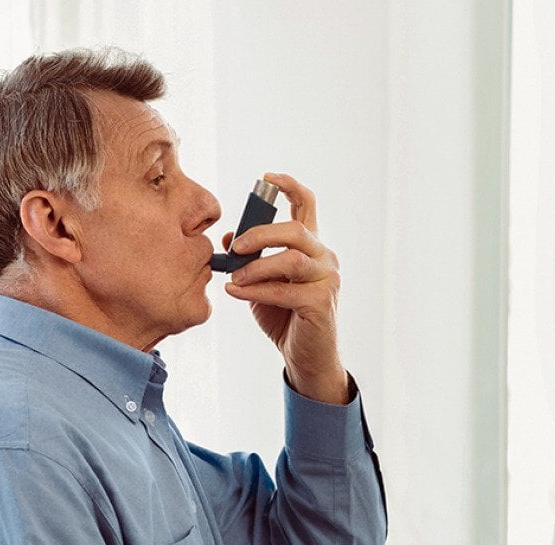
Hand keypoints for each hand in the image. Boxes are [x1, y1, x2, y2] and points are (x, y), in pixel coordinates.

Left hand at [222, 173, 348, 403]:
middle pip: (296, 230)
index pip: (307, 205)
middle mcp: (324, 258)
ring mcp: (327, 280)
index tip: (267, 177)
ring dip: (257, 266)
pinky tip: (236, 292)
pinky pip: (286, 290)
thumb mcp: (261, 283)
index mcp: (311, 247)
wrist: (305, 358)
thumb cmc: (285, 318)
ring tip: (234, 277)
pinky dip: (257, 290)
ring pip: (292, 259)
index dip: (289, 186)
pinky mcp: (321, 303)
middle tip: (235, 246)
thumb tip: (227, 238)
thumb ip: (249, 260)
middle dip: (261, 233)